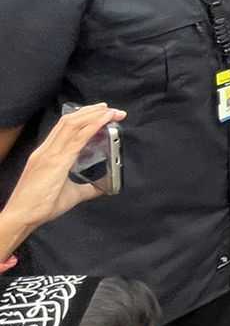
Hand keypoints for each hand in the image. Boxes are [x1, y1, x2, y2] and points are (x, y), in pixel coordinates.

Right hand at [0, 103, 125, 238]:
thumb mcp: (70, 194)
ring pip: (73, 124)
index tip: (101, 111)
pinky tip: (105, 120)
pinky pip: (77, 138)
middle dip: (92, 111)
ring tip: (111, 111)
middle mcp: (47, 150)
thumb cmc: (41, 206)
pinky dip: (93, 126)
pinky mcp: (56, 161)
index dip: (83, 116)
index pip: (65, 127)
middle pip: (70, 121)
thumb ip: (86, 189)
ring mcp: (50, 154)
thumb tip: (102, 188)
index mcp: (47, 154)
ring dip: (94, 115)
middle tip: (111, 108)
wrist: (22, 216)